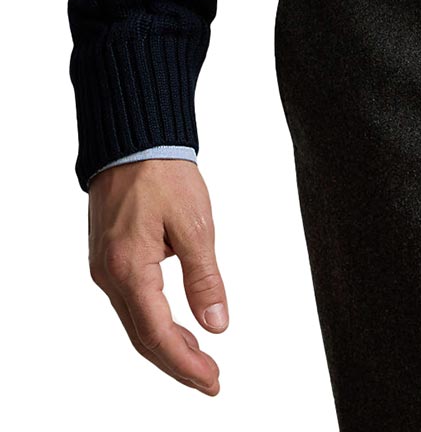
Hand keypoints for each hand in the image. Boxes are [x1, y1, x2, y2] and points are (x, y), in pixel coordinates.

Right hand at [87, 160, 225, 394]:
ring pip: (135, 322)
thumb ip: (205, 278)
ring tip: (199, 361)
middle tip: (210, 381)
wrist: (133, 138)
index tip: (213, 380)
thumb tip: (217, 324)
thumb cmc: (163, 172)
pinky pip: (130, 303)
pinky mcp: (109, 258)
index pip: (158, 334)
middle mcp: (109, 275)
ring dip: (166, 345)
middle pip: (143, 336)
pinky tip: (175, 327)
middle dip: (177, 363)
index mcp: (129, 269)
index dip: (186, 363)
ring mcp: (105, 268)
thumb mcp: (195, 224)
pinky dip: (154, 321)